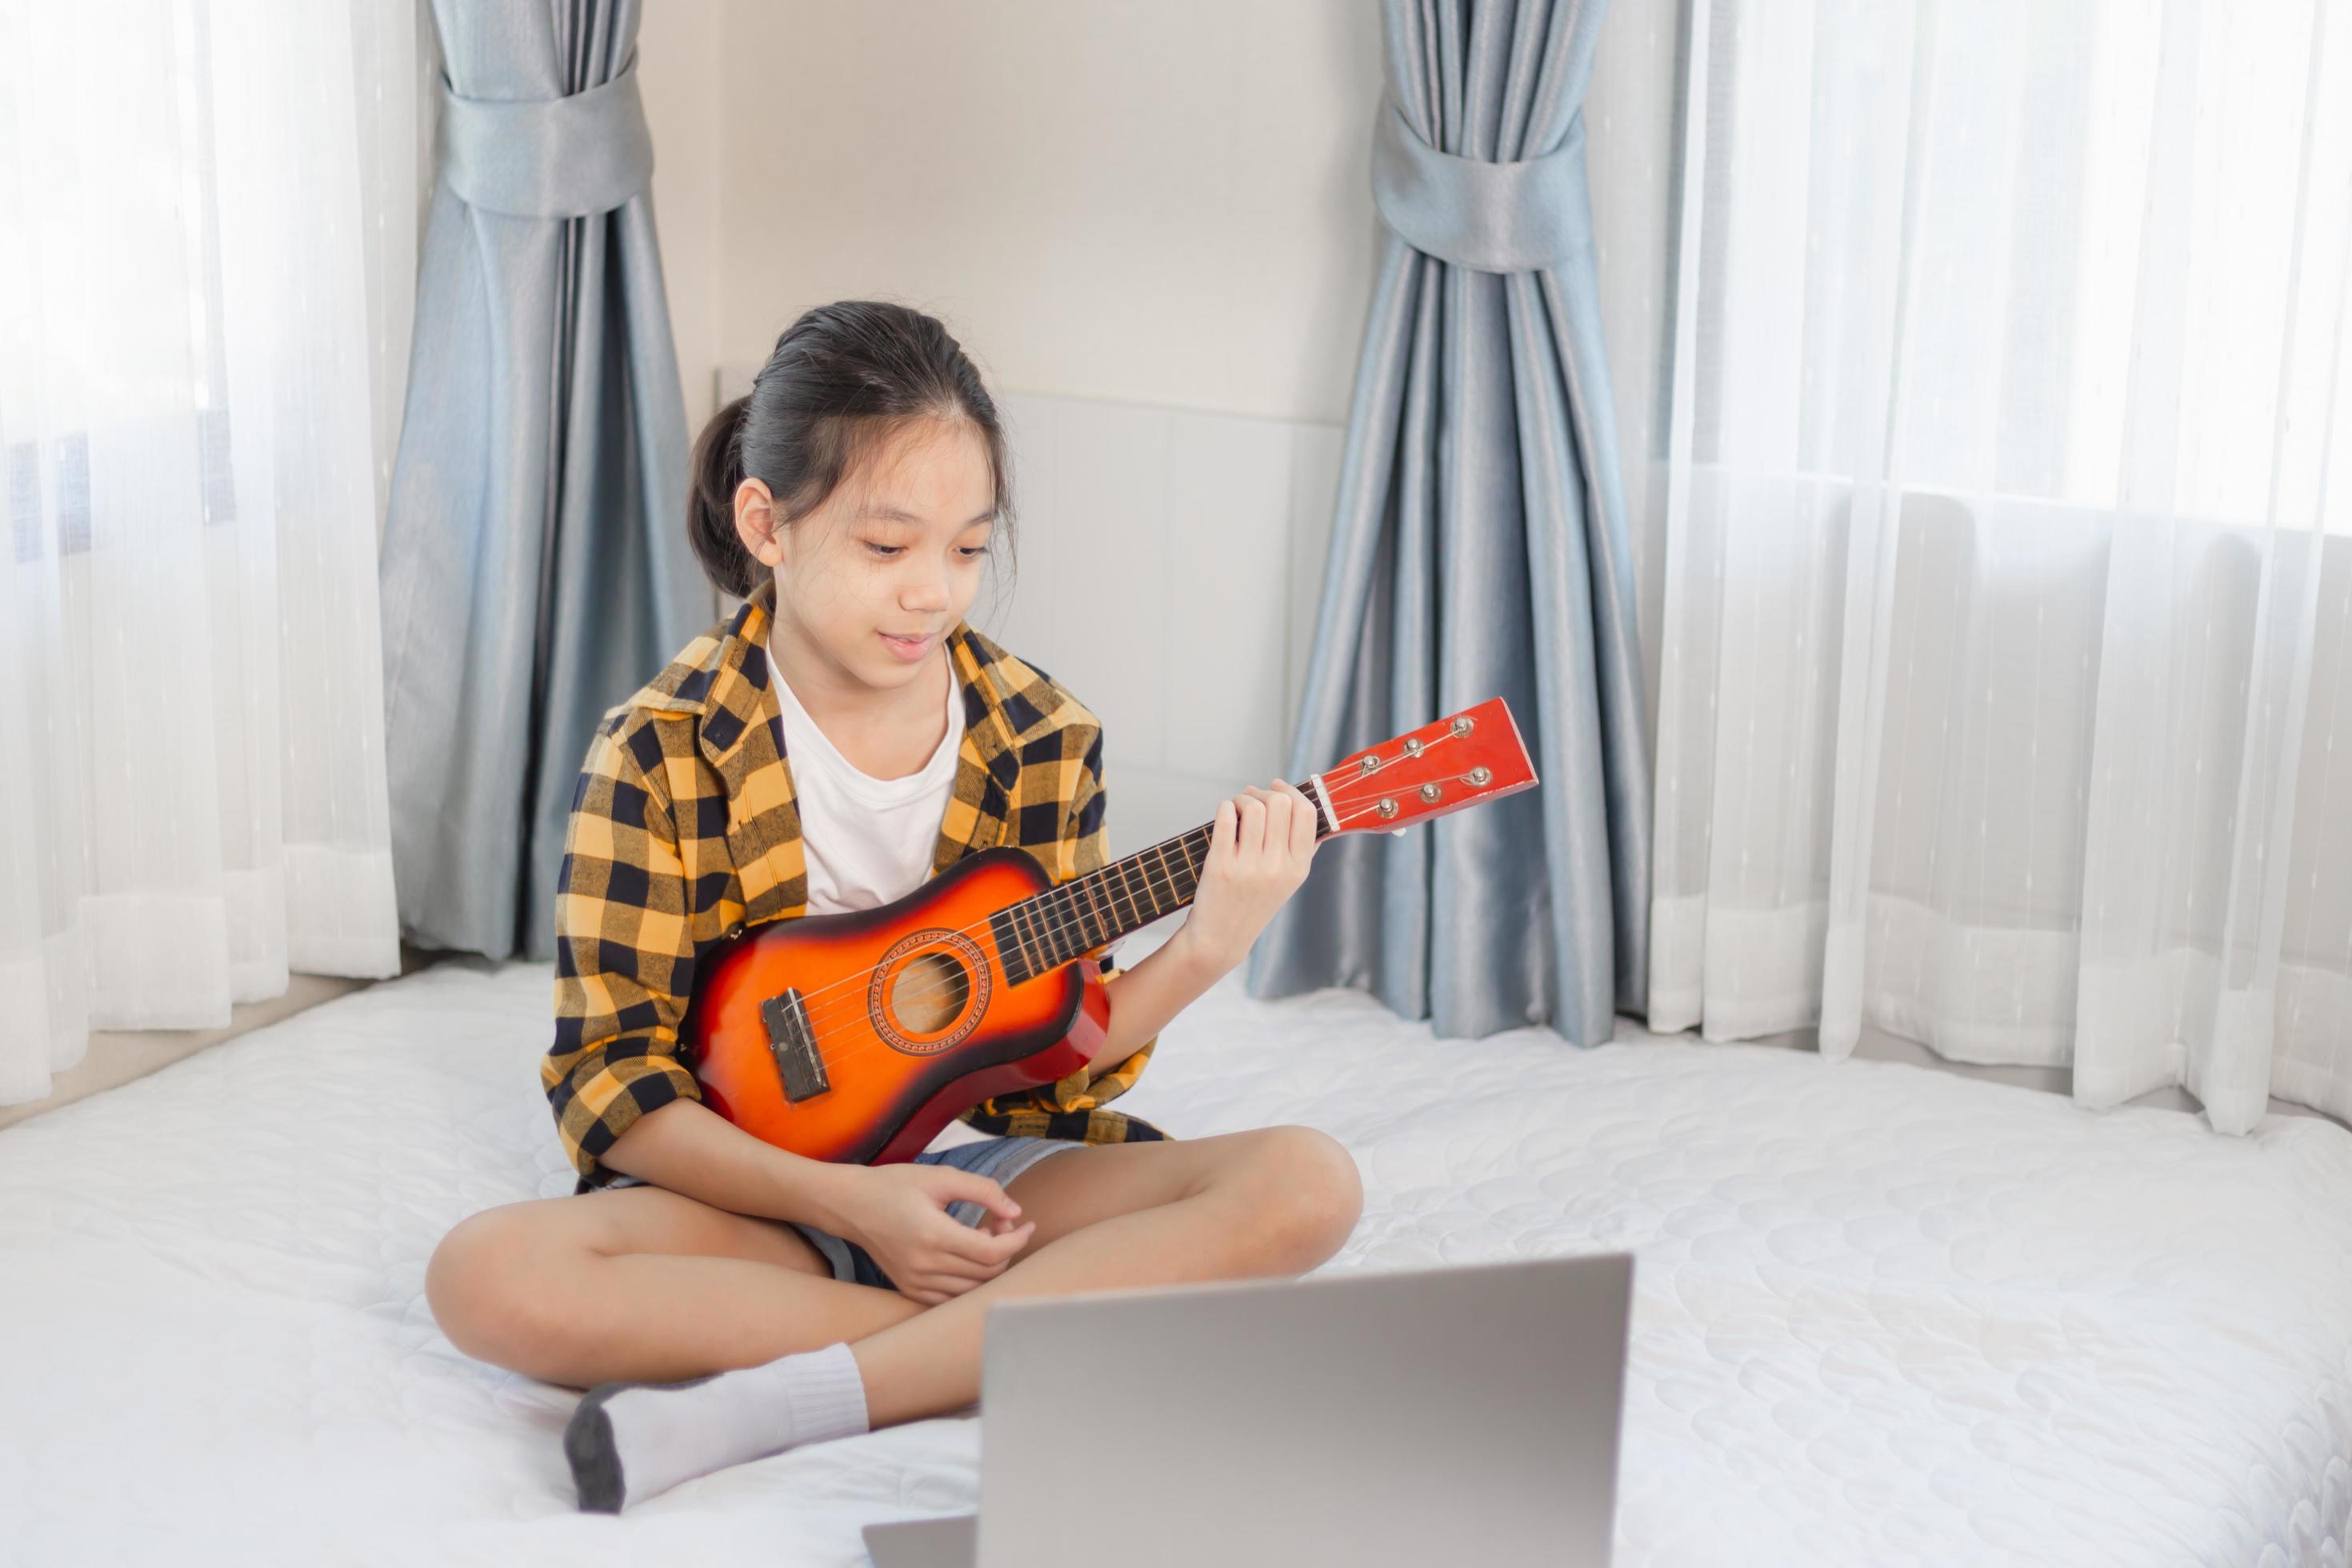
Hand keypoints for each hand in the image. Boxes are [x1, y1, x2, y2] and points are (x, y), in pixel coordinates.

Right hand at [827, 1163, 1034, 1305]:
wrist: (850, 1205)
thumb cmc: (894, 1185)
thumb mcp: (940, 1176)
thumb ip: (982, 1190)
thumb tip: (1015, 1211)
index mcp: (933, 1235)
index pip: (991, 1253)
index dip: (1018, 1240)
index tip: (1028, 1224)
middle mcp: (924, 1266)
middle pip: (986, 1273)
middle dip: (1006, 1249)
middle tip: (1002, 1223)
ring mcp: (915, 1282)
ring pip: (972, 1290)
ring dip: (989, 1266)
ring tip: (983, 1236)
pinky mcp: (909, 1289)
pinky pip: (951, 1299)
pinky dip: (969, 1282)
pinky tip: (967, 1256)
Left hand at [1172, 777, 1320, 972]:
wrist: (1220, 938)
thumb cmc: (1253, 905)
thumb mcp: (1288, 882)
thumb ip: (1302, 849)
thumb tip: (1308, 809)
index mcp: (1298, 868)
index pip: (1307, 814)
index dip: (1292, 791)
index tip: (1277, 786)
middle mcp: (1277, 867)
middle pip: (1280, 804)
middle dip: (1263, 793)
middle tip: (1252, 798)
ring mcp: (1249, 867)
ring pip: (1254, 808)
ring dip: (1243, 799)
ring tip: (1237, 807)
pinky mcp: (1221, 866)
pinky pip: (1226, 818)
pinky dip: (1226, 808)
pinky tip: (1226, 814)